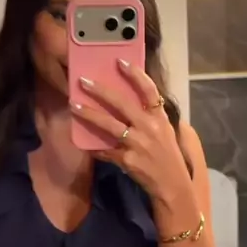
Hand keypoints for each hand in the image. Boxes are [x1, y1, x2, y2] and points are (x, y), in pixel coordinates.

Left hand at [69, 60, 192, 205]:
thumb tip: (126, 104)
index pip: (148, 90)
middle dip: (100, 91)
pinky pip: (106, 151)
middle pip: (122, 103)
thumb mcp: (165, 132)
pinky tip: (84, 144)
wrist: (172, 185)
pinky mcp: (128, 160)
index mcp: (159, 118)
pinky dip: (95, 148)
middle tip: (83, 81)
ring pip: (109, 125)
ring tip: (74, 105)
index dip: (135, 74)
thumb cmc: (168, 157)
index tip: (119, 61)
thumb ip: (150, 118)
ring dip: (89, 114)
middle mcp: (149, 128)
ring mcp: (137, 144)